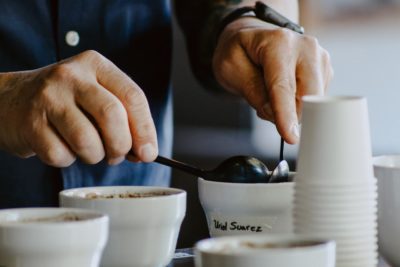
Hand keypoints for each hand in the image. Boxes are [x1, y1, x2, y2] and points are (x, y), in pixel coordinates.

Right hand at [0, 50, 157, 166]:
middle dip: (121, 145)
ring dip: (94, 156)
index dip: (145, 129)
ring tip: (89, 150)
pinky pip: (61, 155)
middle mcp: (71, 76)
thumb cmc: (66, 101)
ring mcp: (48, 98)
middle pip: (112, 116)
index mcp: (96, 65)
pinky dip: (68, 160)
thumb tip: (146, 151)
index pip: (133, 96)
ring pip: (87, 141)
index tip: (149, 153)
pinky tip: (62, 147)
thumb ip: (124, 118)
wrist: (11, 99)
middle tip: (118, 155)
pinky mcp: (30, 123)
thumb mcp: (96, 95)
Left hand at [213, 17, 332, 143]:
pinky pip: (315, 99)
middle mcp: (305, 46)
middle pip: (307, 96)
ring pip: (313, 101)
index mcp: (278, 42)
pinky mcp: (325, 69)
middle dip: (287, 113)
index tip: (291, 137)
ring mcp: (319, 57)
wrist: (252, 38)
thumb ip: (252, 91)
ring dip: (290, 108)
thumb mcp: (231, 69)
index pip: (283, 86)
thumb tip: (274, 114)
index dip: (286, 114)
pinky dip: (297, 103)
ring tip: (270, 92)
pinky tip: (284, 91)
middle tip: (263, 106)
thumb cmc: (239, 52)